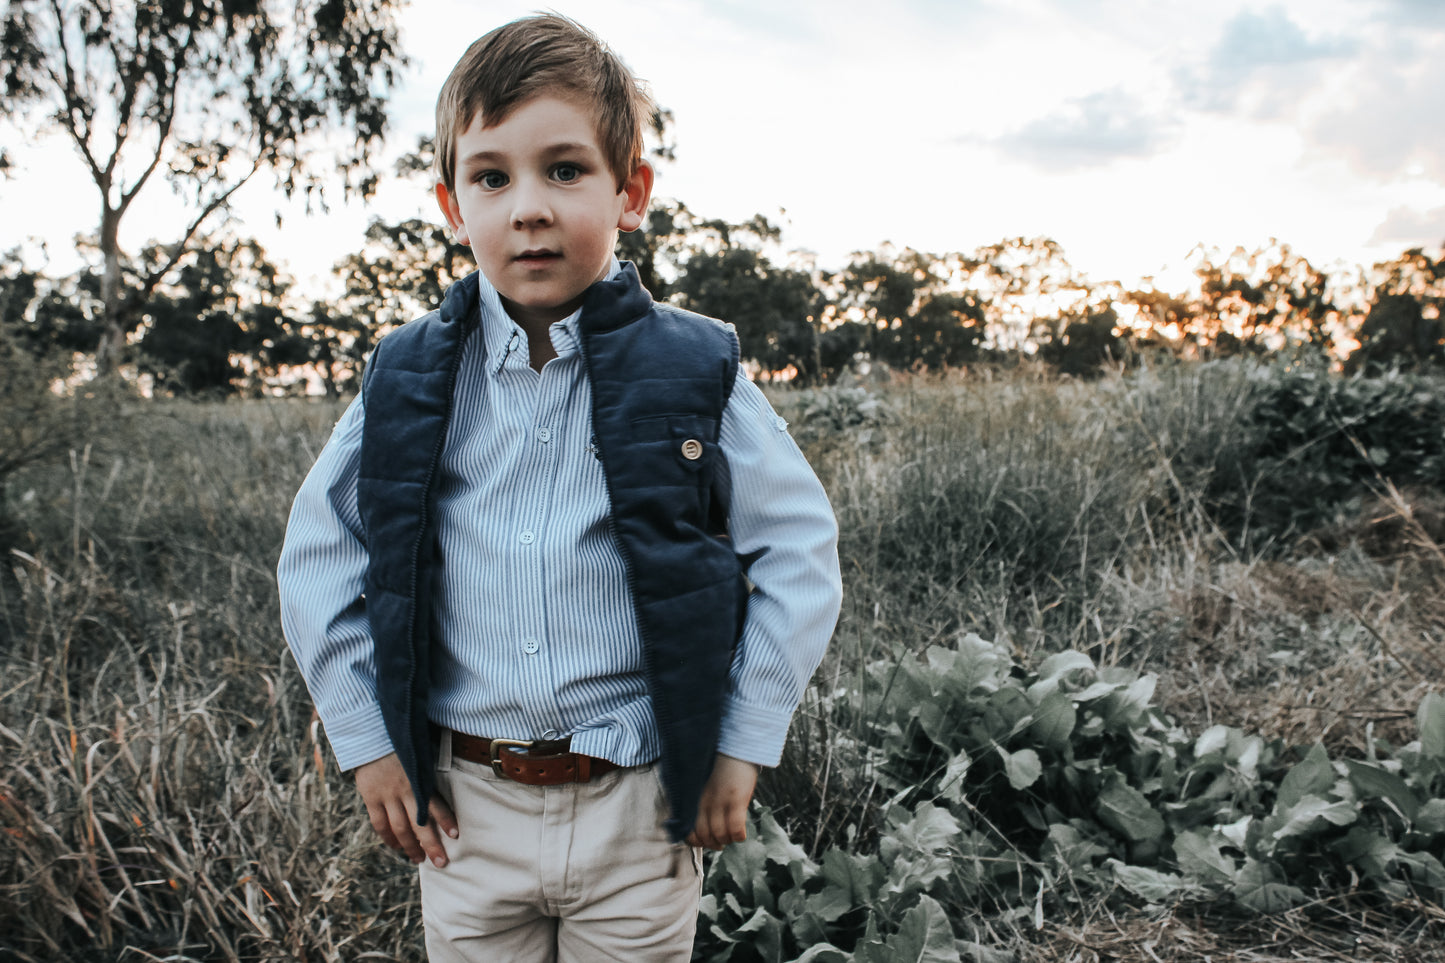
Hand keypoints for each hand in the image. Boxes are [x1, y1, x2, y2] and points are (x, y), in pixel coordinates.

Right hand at [353, 752, 457, 867]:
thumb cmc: (402, 742)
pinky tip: (397, 847)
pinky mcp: (370, 797)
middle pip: (419, 824)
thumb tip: (444, 782)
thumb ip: (430, 770)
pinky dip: (388, 837)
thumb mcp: (421, 752)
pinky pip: (380, 823)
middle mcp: (404, 789)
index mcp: (419, 777)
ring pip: (399, 828)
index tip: (455, 834)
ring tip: (419, 859)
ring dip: (410, 846)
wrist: (371, 733)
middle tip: (442, 862)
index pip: (435, 803)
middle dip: (431, 844)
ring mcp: (386, 795)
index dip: (445, 819)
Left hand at [686, 754, 758, 850]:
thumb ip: (700, 802)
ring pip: (720, 834)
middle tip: (720, 843)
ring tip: (732, 837)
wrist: (736, 748)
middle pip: (704, 835)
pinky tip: (741, 834)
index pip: (689, 831)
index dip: (697, 842)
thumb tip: (702, 824)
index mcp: (695, 798)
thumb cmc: (721, 767)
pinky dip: (738, 836)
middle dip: (713, 844)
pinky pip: (736, 827)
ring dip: (727, 840)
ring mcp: (720, 801)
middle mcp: (705, 801)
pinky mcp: (736, 799)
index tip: (705, 842)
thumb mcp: (704, 785)